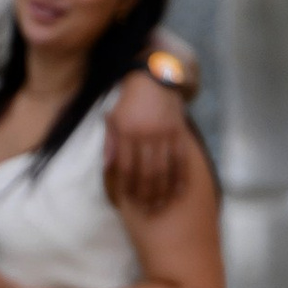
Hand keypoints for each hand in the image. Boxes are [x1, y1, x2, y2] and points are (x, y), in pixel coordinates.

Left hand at [103, 67, 187, 211]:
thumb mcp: (113, 118)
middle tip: (146, 211)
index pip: (124, 167)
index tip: (126, 202)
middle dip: (146, 195)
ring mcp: (164, 133)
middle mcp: (145, 134)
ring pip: (164, 169)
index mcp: (126, 132)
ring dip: (162, 191)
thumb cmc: (129, 101)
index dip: (125, 187)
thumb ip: (110, 144)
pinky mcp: (179, 131)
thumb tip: (107, 169)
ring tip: (160, 206)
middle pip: (146, 173)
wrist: (154, 77)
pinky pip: (181, 159)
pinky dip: (180, 177)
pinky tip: (178, 192)